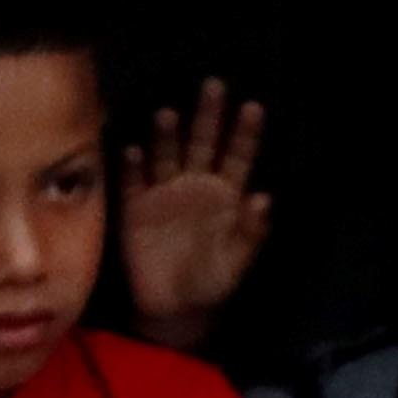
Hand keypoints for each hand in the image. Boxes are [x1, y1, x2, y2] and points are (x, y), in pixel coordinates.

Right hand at [120, 78, 275, 340]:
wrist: (174, 311)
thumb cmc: (211, 284)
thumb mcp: (236, 263)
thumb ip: (250, 232)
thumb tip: (264, 198)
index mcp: (225, 196)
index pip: (238, 157)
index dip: (245, 134)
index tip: (252, 107)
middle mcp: (194, 185)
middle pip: (202, 143)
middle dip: (209, 116)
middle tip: (214, 86)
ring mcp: (163, 194)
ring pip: (166, 156)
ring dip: (167, 136)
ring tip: (169, 115)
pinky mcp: (135, 209)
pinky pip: (133, 182)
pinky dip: (133, 167)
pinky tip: (134, 151)